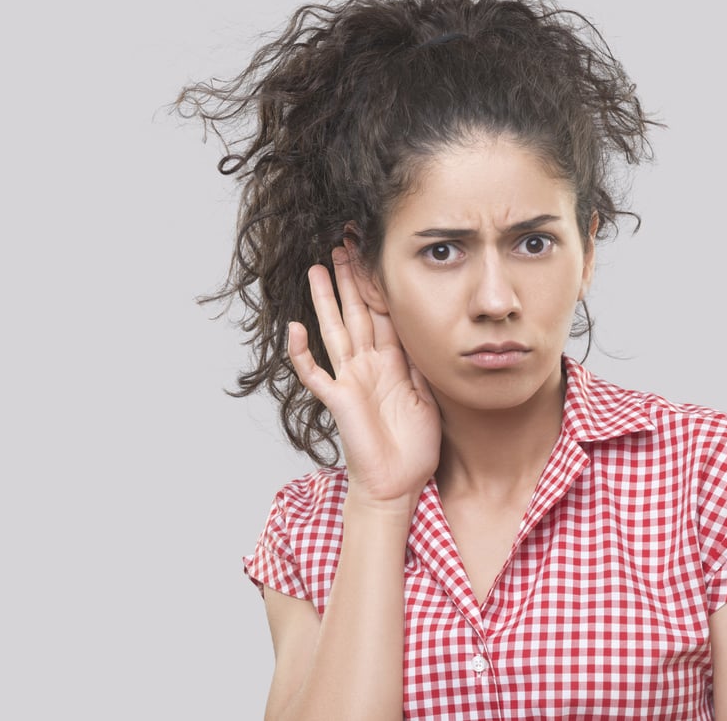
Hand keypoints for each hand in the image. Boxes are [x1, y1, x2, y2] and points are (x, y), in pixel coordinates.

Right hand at [288, 247, 441, 506]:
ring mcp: (349, 380)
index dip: (378, 285)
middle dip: (350, 278)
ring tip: (316, 269)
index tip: (374, 255)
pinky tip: (296, 328)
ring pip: (334, 331)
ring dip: (325, 301)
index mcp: (392, 362)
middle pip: (356, 312)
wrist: (398, 483)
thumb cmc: (414, 448)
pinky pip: (316, 373)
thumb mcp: (430, 397)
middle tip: (342, 243)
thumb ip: (423, 365)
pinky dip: (303, 353)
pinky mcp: (338, 400)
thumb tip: (427, 333)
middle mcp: (367, 365)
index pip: (383, 314)